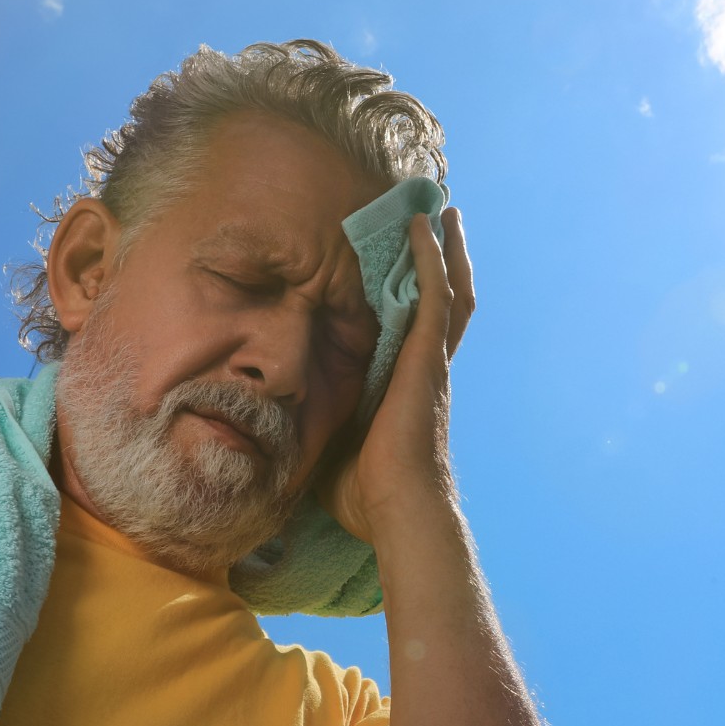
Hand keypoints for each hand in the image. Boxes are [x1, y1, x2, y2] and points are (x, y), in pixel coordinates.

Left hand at [319, 205, 474, 543]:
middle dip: (444, 262)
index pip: (420, 332)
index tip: (413, 269)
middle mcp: (429, 370)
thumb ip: (317, 428)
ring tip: (439, 213)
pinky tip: (423, 230)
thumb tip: (274, 432)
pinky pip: (436, 297)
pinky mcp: (428, 359)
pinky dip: (431, 261)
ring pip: (449, 291)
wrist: (397, 512)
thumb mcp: (334, 448)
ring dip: (444, 250)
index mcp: (410, 390)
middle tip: (440, 224)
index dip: (421, 298)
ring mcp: (431, 362)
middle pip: (447, 302)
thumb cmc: (366, 496)